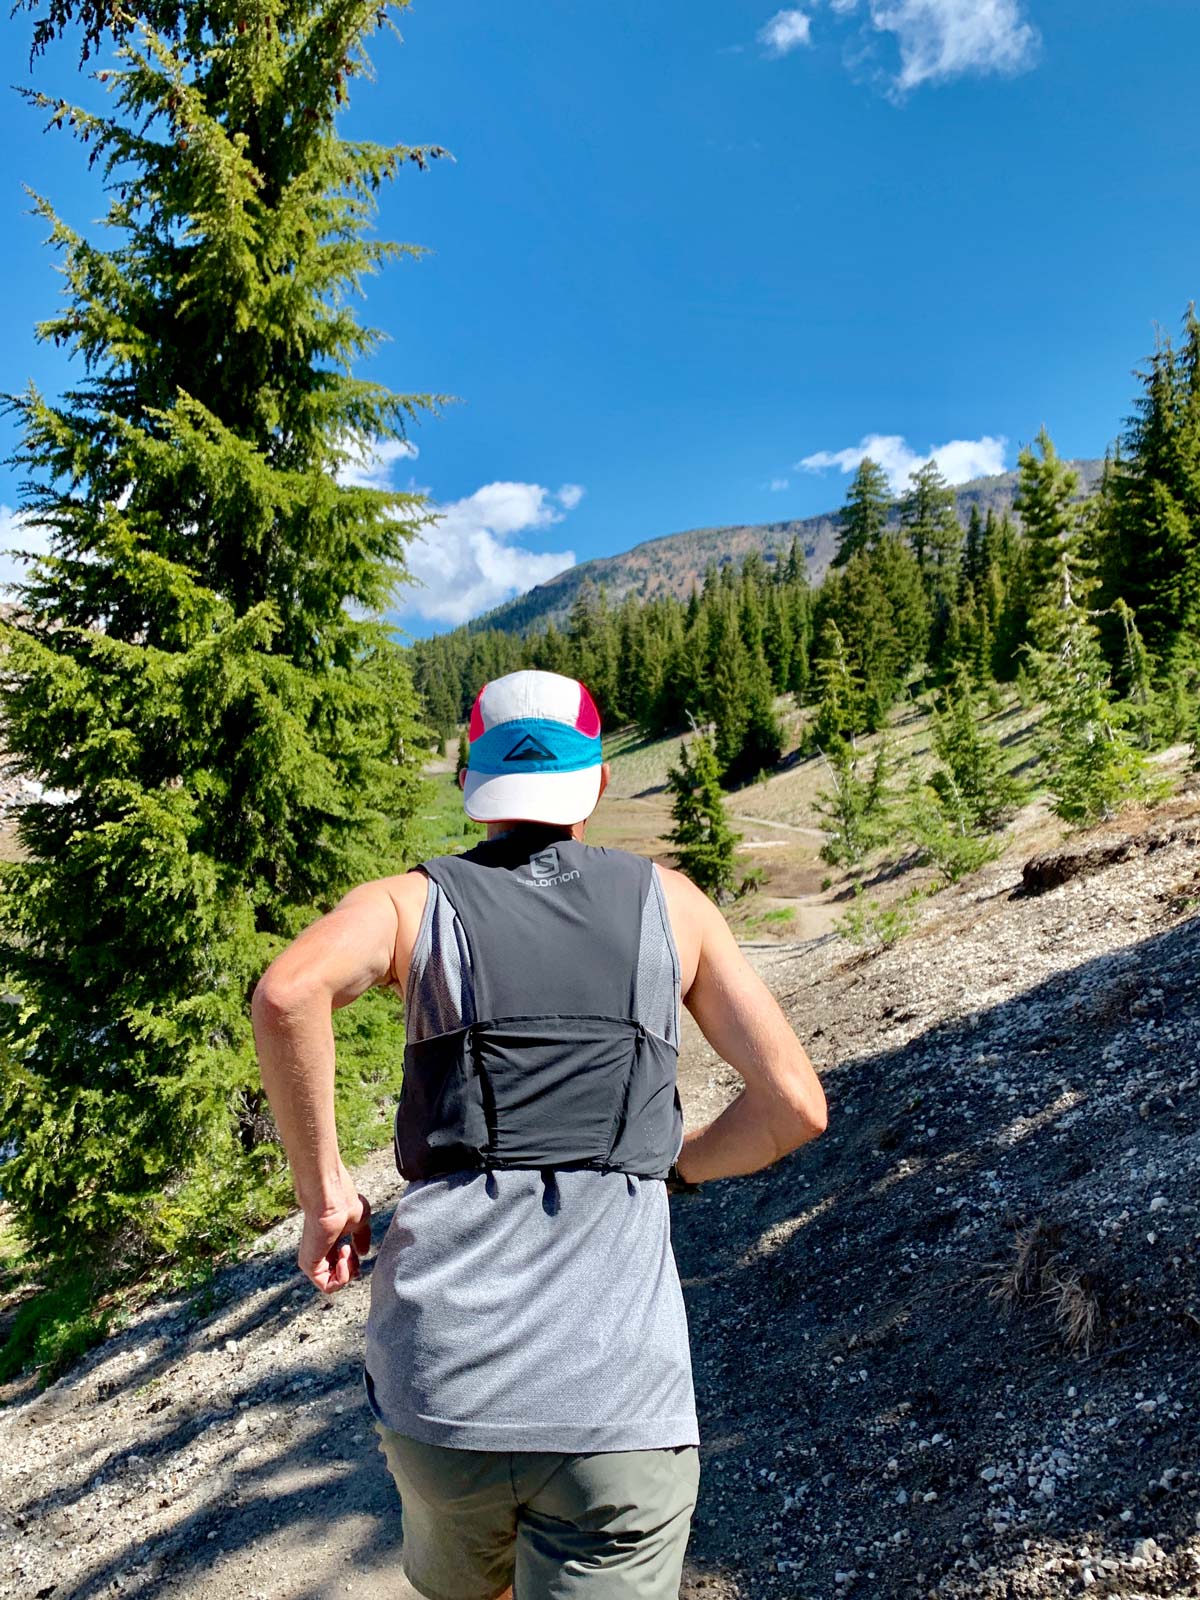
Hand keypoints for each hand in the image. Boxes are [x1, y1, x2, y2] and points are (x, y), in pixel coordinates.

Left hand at [298, 1172, 372, 1293]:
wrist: (330, 1198)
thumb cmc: (344, 1203)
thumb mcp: (360, 1223)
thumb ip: (361, 1238)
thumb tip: (363, 1252)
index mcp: (330, 1242)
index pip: (340, 1265)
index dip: (354, 1263)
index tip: (356, 1249)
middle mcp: (320, 1252)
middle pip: (337, 1276)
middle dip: (352, 1269)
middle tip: (352, 1251)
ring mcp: (313, 1260)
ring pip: (332, 1284)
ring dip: (347, 1273)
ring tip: (346, 1252)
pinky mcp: (309, 1265)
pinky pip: (327, 1286)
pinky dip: (341, 1277)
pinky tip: (342, 1259)